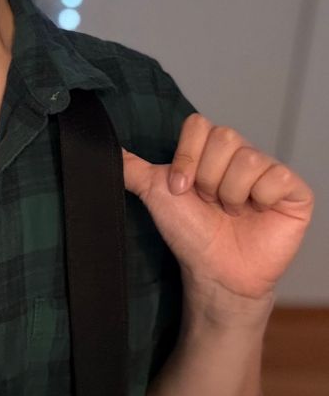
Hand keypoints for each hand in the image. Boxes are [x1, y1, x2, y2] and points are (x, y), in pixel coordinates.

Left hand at [122, 113, 313, 304]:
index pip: (200, 124)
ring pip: (248, 159)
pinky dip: (259, 200)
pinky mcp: (294, 191)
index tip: (181, 188)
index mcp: (211, 150)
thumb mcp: (154, 193)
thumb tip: (101, 147)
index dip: (187, 158)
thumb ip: (132, 168)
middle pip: (225, 138)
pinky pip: (276, 177)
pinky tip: (256, 215)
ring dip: (230, 194)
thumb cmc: (190, 233)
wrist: (215, 272)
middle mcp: (242, 154)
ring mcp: (269, 171)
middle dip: (207, 178)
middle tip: (209, 203)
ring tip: (231, 212)